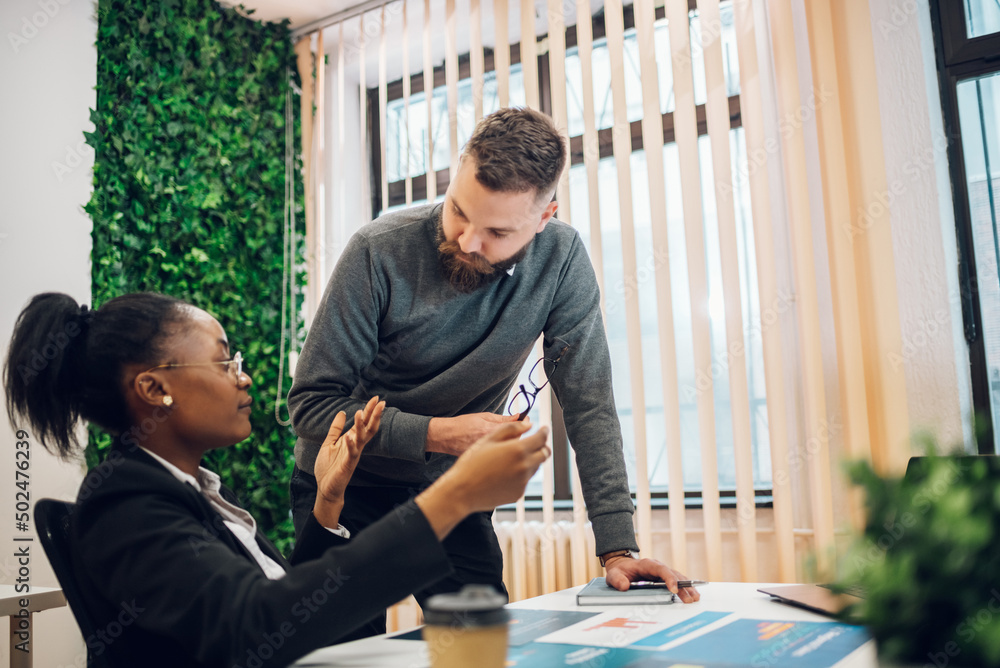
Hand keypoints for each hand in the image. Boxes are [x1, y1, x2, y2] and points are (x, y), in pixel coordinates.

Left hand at [312, 396, 384, 527]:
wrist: (326, 488)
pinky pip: (351, 453)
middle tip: (380, 402)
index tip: (376, 398)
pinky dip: (350, 445)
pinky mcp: (348, 465)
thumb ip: (336, 429)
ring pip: (361, 438)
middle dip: (374, 415)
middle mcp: (356, 446)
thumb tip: (342, 412)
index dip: (370, 410)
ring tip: (360, 412)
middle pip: (368, 428)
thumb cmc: (328, 467)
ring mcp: (353, 455)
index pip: (364, 423)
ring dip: (361, 426)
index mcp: (352, 440)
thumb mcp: (329, 443)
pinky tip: (349, 436)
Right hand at [416, 421, 549, 538]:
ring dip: (530, 460)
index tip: (544, 428)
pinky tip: (502, 474)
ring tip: (510, 459)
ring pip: (535, 468)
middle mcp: (524, 466)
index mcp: (517, 450)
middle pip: (544, 454)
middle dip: (542, 446)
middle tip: (535, 442)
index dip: (544, 431)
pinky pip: (524, 481)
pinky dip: (519, 474)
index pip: (541, 438)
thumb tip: (528, 424)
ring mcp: (522, 482)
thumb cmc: (472, 462)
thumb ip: (511, 429)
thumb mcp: (488, 439)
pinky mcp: (518, 494)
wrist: (462, 491)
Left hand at [604, 557, 700, 603]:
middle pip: (673, 574)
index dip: (669, 578)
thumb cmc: (619, 571)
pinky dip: (685, 588)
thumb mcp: (613, 575)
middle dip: (682, 586)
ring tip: (695, 598)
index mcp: (647, 564)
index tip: (674, 589)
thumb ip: (617, 580)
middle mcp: (657, 567)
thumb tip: (624, 586)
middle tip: (690, 599)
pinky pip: (677, 581)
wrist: (622, 566)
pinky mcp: (665, 578)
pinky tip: (692, 595)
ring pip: (678, 578)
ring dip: (687, 587)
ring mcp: (662, 572)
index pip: (661, 569)